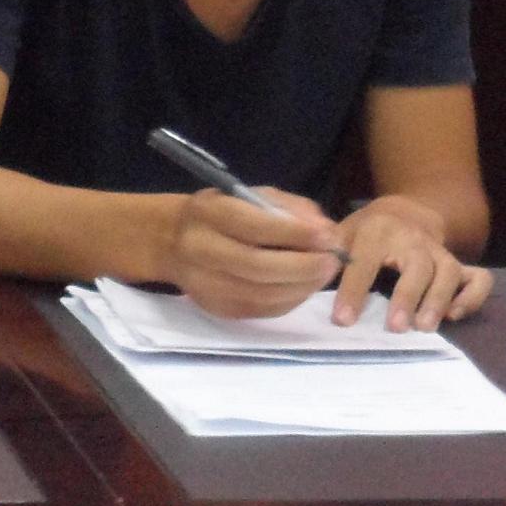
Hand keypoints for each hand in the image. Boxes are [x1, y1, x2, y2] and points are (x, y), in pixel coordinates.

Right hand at [160, 186, 343, 319]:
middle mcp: (200, 249)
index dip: (294, 234)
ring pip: (263, 293)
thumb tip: (326, 232)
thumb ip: (289, 208)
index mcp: (207, 213)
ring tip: (324, 273)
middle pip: (257, 266)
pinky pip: (262, 309)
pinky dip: (291, 300)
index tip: (327, 237)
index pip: (253, 226)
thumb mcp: (251, 196)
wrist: (172, 242)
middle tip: (333, 261)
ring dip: (303, 286)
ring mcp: (205, 284)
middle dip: (303, 266)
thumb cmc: (222, 213)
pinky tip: (304, 286)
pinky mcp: (216, 308)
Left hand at [333, 195, 490, 329]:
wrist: (405, 212)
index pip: (364, 261)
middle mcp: (413, 239)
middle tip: (397, 327)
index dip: (353, 291)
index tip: (343, 320)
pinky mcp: (459, 263)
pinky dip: (473, 296)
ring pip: (449, 272)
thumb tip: (307, 277)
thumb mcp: (342, 234)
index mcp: (377, 231)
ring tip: (425, 327)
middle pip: (417, 265)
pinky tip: (456, 315)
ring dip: (439, 300)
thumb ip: (328, 254)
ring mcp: (439, 252)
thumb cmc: (366, 231)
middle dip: (407, 296)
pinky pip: (478, 278)